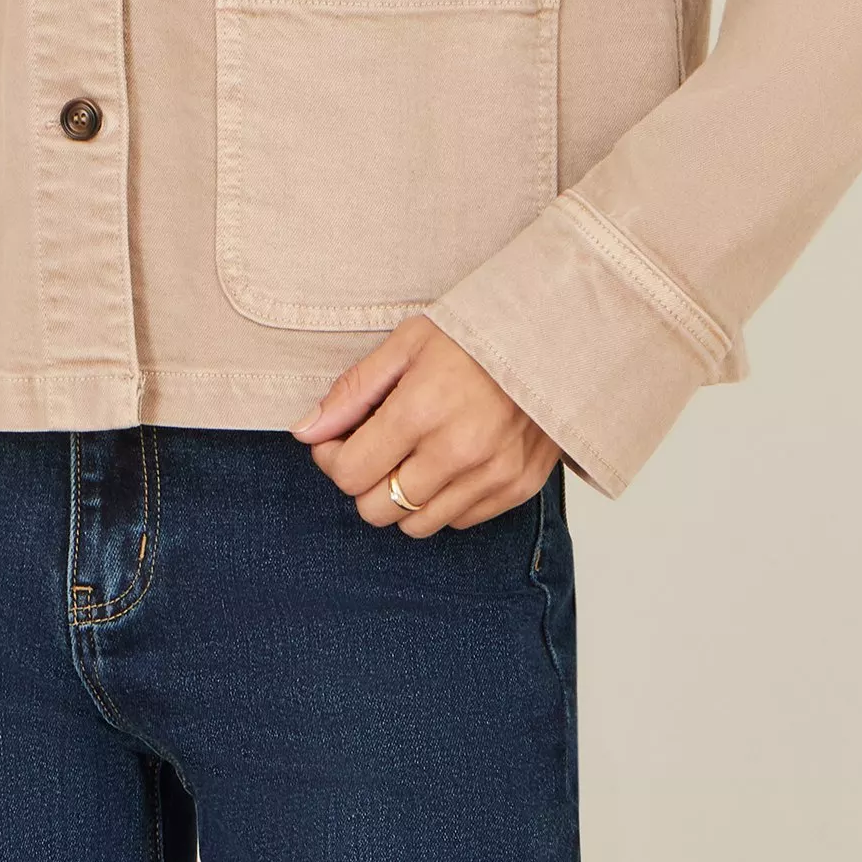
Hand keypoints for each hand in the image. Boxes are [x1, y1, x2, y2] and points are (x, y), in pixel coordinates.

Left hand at [289, 312, 562, 534]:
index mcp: (421, 410)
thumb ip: (353, 391)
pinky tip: (448, 462)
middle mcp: (457, 452)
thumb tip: (307, 430)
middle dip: (363, 482)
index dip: (332, 458)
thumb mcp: (407, 344)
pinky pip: (458, 522)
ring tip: (413, 455)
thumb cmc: (476, 334)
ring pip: (415, 526)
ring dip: (401, 498)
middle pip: (375, 509)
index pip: (349, 473)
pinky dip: (443, 501)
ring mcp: (491, 475)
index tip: (339, 439)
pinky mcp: (517, 488)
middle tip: (374, 449)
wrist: (554, 337)